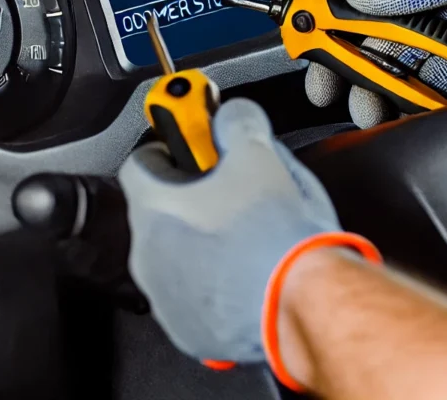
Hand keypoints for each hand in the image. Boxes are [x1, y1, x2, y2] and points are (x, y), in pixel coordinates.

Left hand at [118, 98, 339, 362]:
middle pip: (159, 209)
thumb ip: (237, 122)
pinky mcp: (188, 331)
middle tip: (229, 194)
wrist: (306, 309)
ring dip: (199, 241)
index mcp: (155, 207)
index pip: (140, 162)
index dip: (169, 150)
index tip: (192, 150)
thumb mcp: (261, 156)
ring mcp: (165, 296)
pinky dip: (210, 282)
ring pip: (175, 254)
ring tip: (243, 238)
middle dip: (189, 198)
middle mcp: (148, 254)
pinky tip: (245, 274)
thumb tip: (231, 115)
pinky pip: (191, 294)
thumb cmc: (278, 238)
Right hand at [306, 0, 446, 127]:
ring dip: (371, 101)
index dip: (331, 26)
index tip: (306, 40)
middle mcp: (436, 32)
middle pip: (372, 54)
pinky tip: (399, 123)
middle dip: (342, 71)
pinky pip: (427, 115)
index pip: (367, 13)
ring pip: (393, 88)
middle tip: (326, 87)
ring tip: (369, 111)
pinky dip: (406, 121)